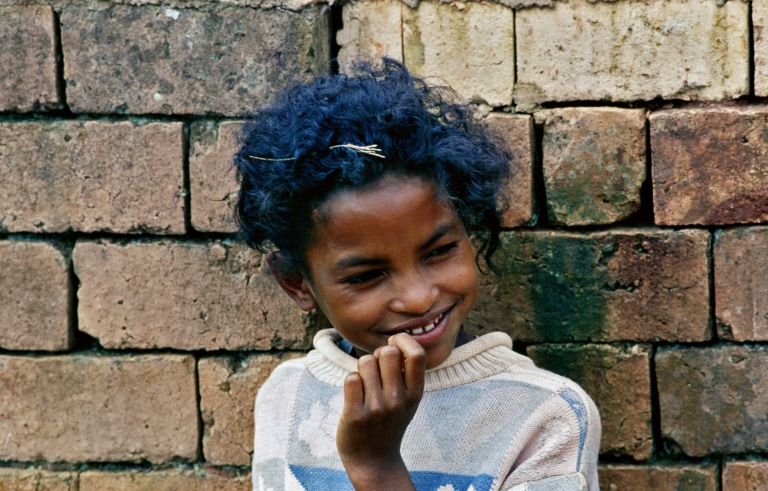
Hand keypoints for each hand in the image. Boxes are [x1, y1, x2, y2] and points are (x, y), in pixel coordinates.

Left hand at [336, 333, 425, 489]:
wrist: (373, 459)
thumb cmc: (389, 421)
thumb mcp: (408, 400)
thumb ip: (405, 373)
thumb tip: (394, 340)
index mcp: (415, 394)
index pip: (417, 354)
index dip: (403, 340)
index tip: (394, 343)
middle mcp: (399, 400)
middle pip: (387, 352)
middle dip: (377, 354)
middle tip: (375, 368)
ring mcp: (377, 408)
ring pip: (365, 362)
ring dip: (362, 369)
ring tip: (365, 385)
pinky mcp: (356, 415)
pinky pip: (350, 378)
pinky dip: (351, 382)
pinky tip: (355, 395)